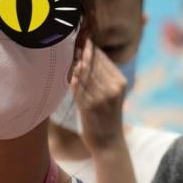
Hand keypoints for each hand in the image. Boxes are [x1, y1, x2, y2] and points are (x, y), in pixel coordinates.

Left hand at [72, 40, 127, 154]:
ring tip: (62, 56)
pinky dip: (69, 79)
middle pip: (92, 62)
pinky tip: (63, 74)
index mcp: (120, 81)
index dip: (87, 47)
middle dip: (78, 51)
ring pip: (83, 72)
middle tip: (65, 42)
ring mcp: (102, 96)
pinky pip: (76, 87)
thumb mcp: (113, 95)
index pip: (102, 57)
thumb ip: (104, 77)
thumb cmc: (107, 118)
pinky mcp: (89, 106)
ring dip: (71, 63)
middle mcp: (113, 87)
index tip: (76, 39)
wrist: (109, 143)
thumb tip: (87, 56)